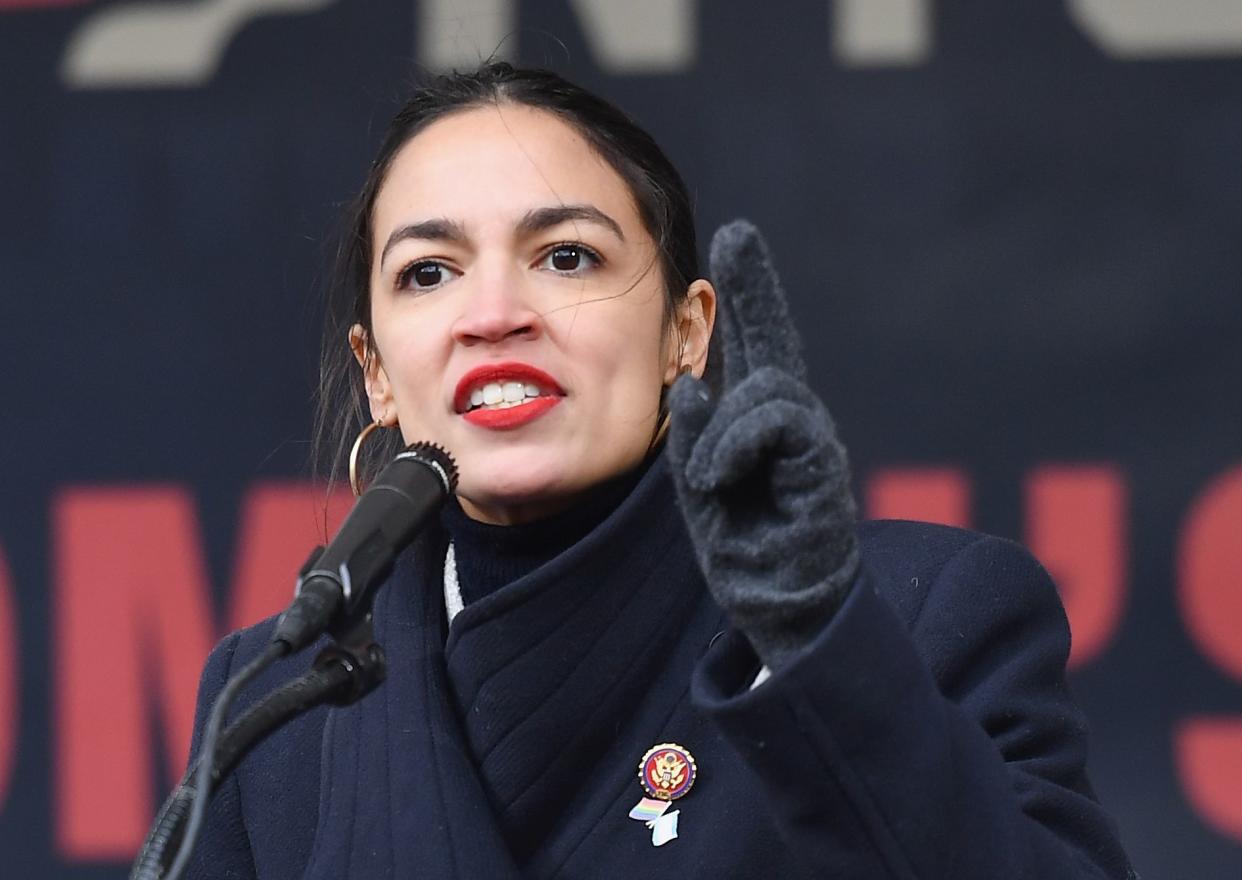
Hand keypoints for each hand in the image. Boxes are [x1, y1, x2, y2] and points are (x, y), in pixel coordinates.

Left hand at [667, 221, 858, 669]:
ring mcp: (811, 438)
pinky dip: (736, 442)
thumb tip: (689, 387)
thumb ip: (695, 437)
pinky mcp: (823, 461)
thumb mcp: (703, 488)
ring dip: (724, 430)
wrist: (784, 609)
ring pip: (766, 387)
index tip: (734, 240)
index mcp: (756, 422)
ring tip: (712, 480)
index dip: (744, 295)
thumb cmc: (745, 549)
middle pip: (772, 340)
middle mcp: (789, 420)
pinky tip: (718, 478)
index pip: (751, 347)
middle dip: (754, 287)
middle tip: (738, 235)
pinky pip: (778, 420)